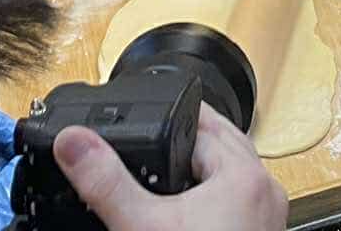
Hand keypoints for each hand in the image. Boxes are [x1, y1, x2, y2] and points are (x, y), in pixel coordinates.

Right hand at [54, 104, 287, 230]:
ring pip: (229, 179)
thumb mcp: (141, 226)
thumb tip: (73, 142)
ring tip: (160, 182)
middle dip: (183, 145)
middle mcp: (264, 192)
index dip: (167, 122)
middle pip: (221, 148)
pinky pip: (234, 207)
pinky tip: (182, 219)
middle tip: (145, 147)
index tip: (138, 121)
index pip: (203, 126)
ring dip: (197, 175)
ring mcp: (266, 220)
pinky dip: (209, 203)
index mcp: (244, 175)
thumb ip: (106, 182)